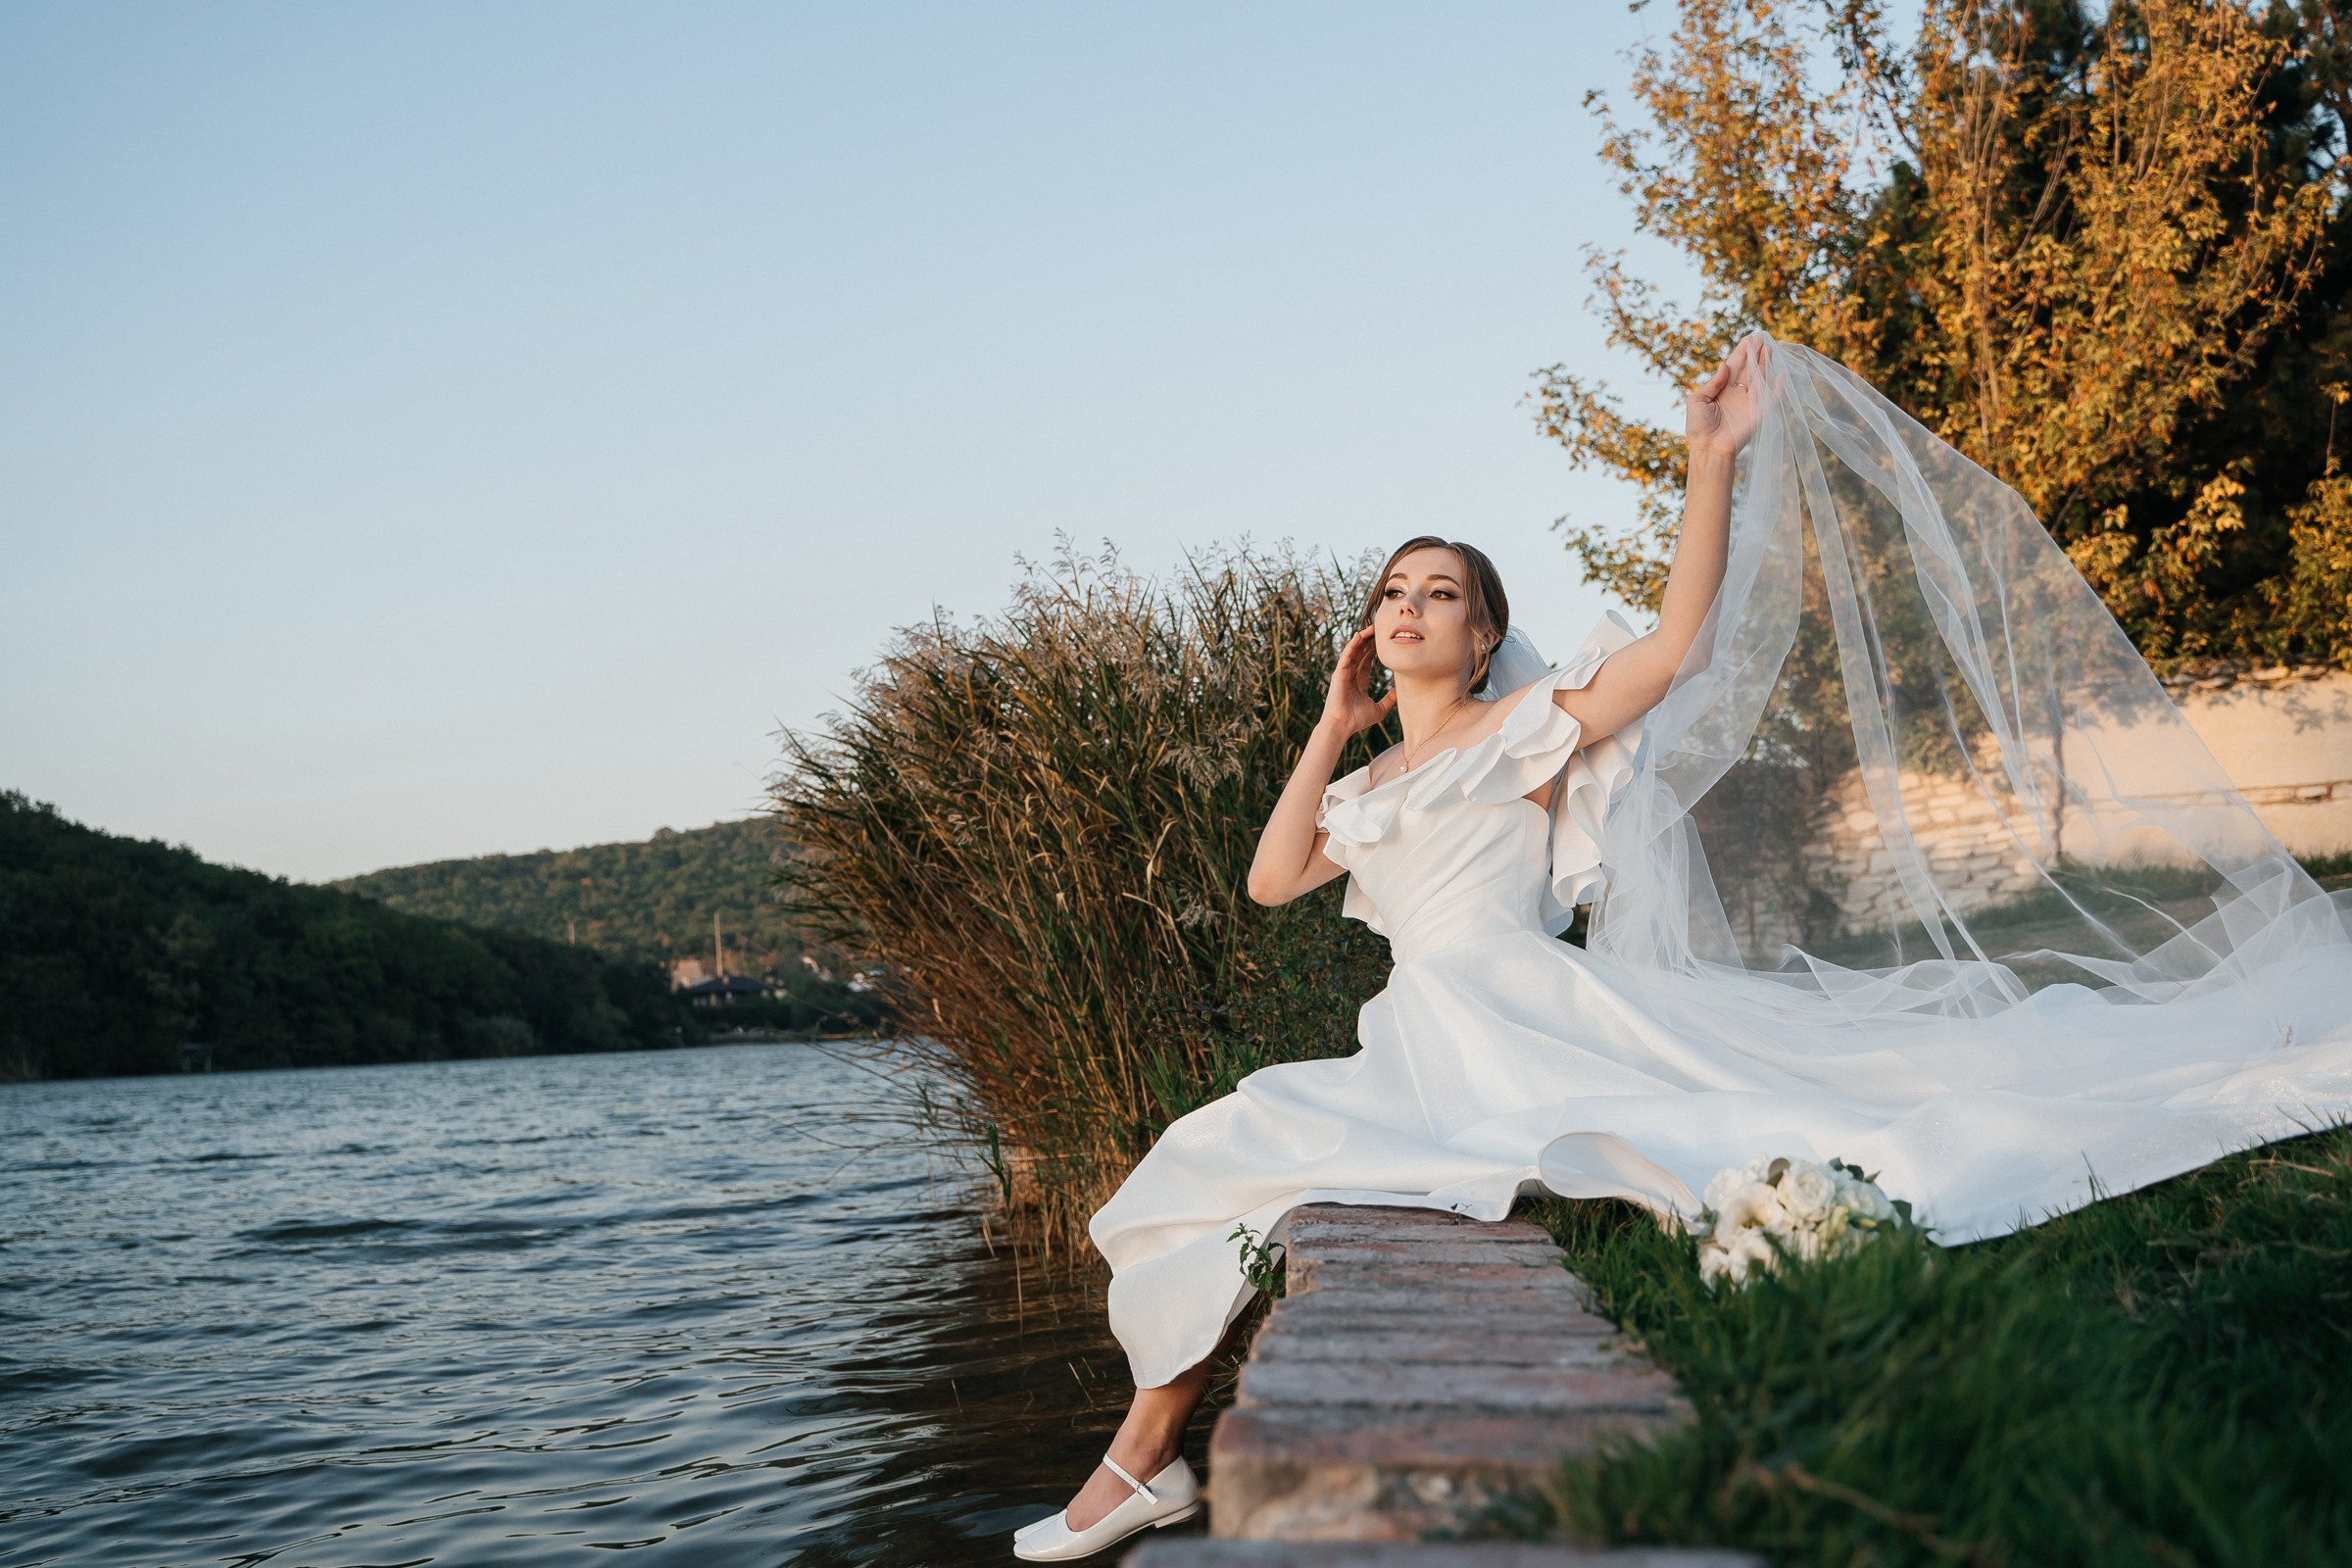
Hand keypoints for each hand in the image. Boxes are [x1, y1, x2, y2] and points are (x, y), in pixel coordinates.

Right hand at [1321, 627, 1396, 735]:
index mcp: (1359, 682)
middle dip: (1369, 641)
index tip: (1383, 641)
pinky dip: (1352, 645)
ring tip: (1371, 628)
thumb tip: (1402, 693)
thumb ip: (1389, 700)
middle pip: (1361, 653)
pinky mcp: (1339, 674)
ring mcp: (1344, 673)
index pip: (1367, 662)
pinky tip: (1359, 636)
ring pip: (1354, 651)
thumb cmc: (1357, 720)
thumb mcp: (1379, 709)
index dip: (1374, 651)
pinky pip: (1346, 656)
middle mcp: (1351, 675)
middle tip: (1379, 629)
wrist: (1342, 726)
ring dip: (1362, 639)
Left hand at [1686, 332, 1771, 462]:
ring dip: (1765, 364)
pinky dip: (1778, 389)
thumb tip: (1725, 365)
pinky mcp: (1758, 413)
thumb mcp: (1697, 400)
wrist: (1708, 448)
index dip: (1741, 352)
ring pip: (1760, 378)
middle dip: (1755, 353)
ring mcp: (1749, 402)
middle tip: (1761, 337)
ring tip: (1770, 348)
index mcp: (1722, 389)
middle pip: (1749, 369)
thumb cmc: (1698, 427)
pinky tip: (1782, 375)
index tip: (1748, 338)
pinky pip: (1771, 399)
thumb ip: (1712, 382)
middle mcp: (1737, 393)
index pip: (1734, 366)